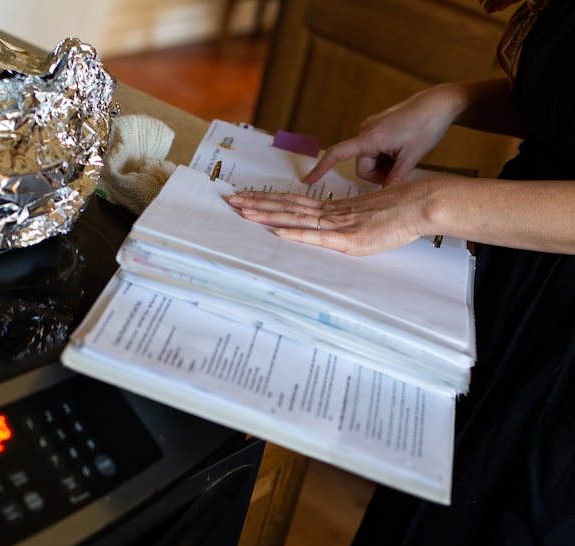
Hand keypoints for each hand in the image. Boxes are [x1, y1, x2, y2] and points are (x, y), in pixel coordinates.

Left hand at [227, 179, 432, 255]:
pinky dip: (296, 234)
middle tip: (232, 200)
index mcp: (333, 209)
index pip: (294, 202)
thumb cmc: (400, 211)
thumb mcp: (367, 217)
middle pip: (287, 206)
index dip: (269, 199)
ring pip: (295, 218)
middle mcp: (331, 214)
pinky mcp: (349, 239)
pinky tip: (277, 231)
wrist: (422, 204)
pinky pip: (317, 236)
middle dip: (258, 204)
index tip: (248, 197)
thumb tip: (332, 228)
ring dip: (268, 214)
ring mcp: (339, 225)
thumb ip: (348, 223)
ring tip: (244, 211)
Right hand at [304, 84, 459, 185]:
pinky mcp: (378, 128)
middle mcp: (365, 131)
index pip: (337, 154)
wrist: (439, 103)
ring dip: (384, 166)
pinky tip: (403, 150)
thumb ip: (395, 178)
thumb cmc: (427, 125)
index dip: (321, 168)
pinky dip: (386, 157)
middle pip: (362, 166)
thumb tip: (384, 197)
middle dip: (379, 174)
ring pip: (369, 160)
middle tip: (401, 169)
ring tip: (405, 157)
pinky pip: (375, 150)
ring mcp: (371, 128)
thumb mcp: (413, 157)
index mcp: (370, 138)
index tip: (307, 180)